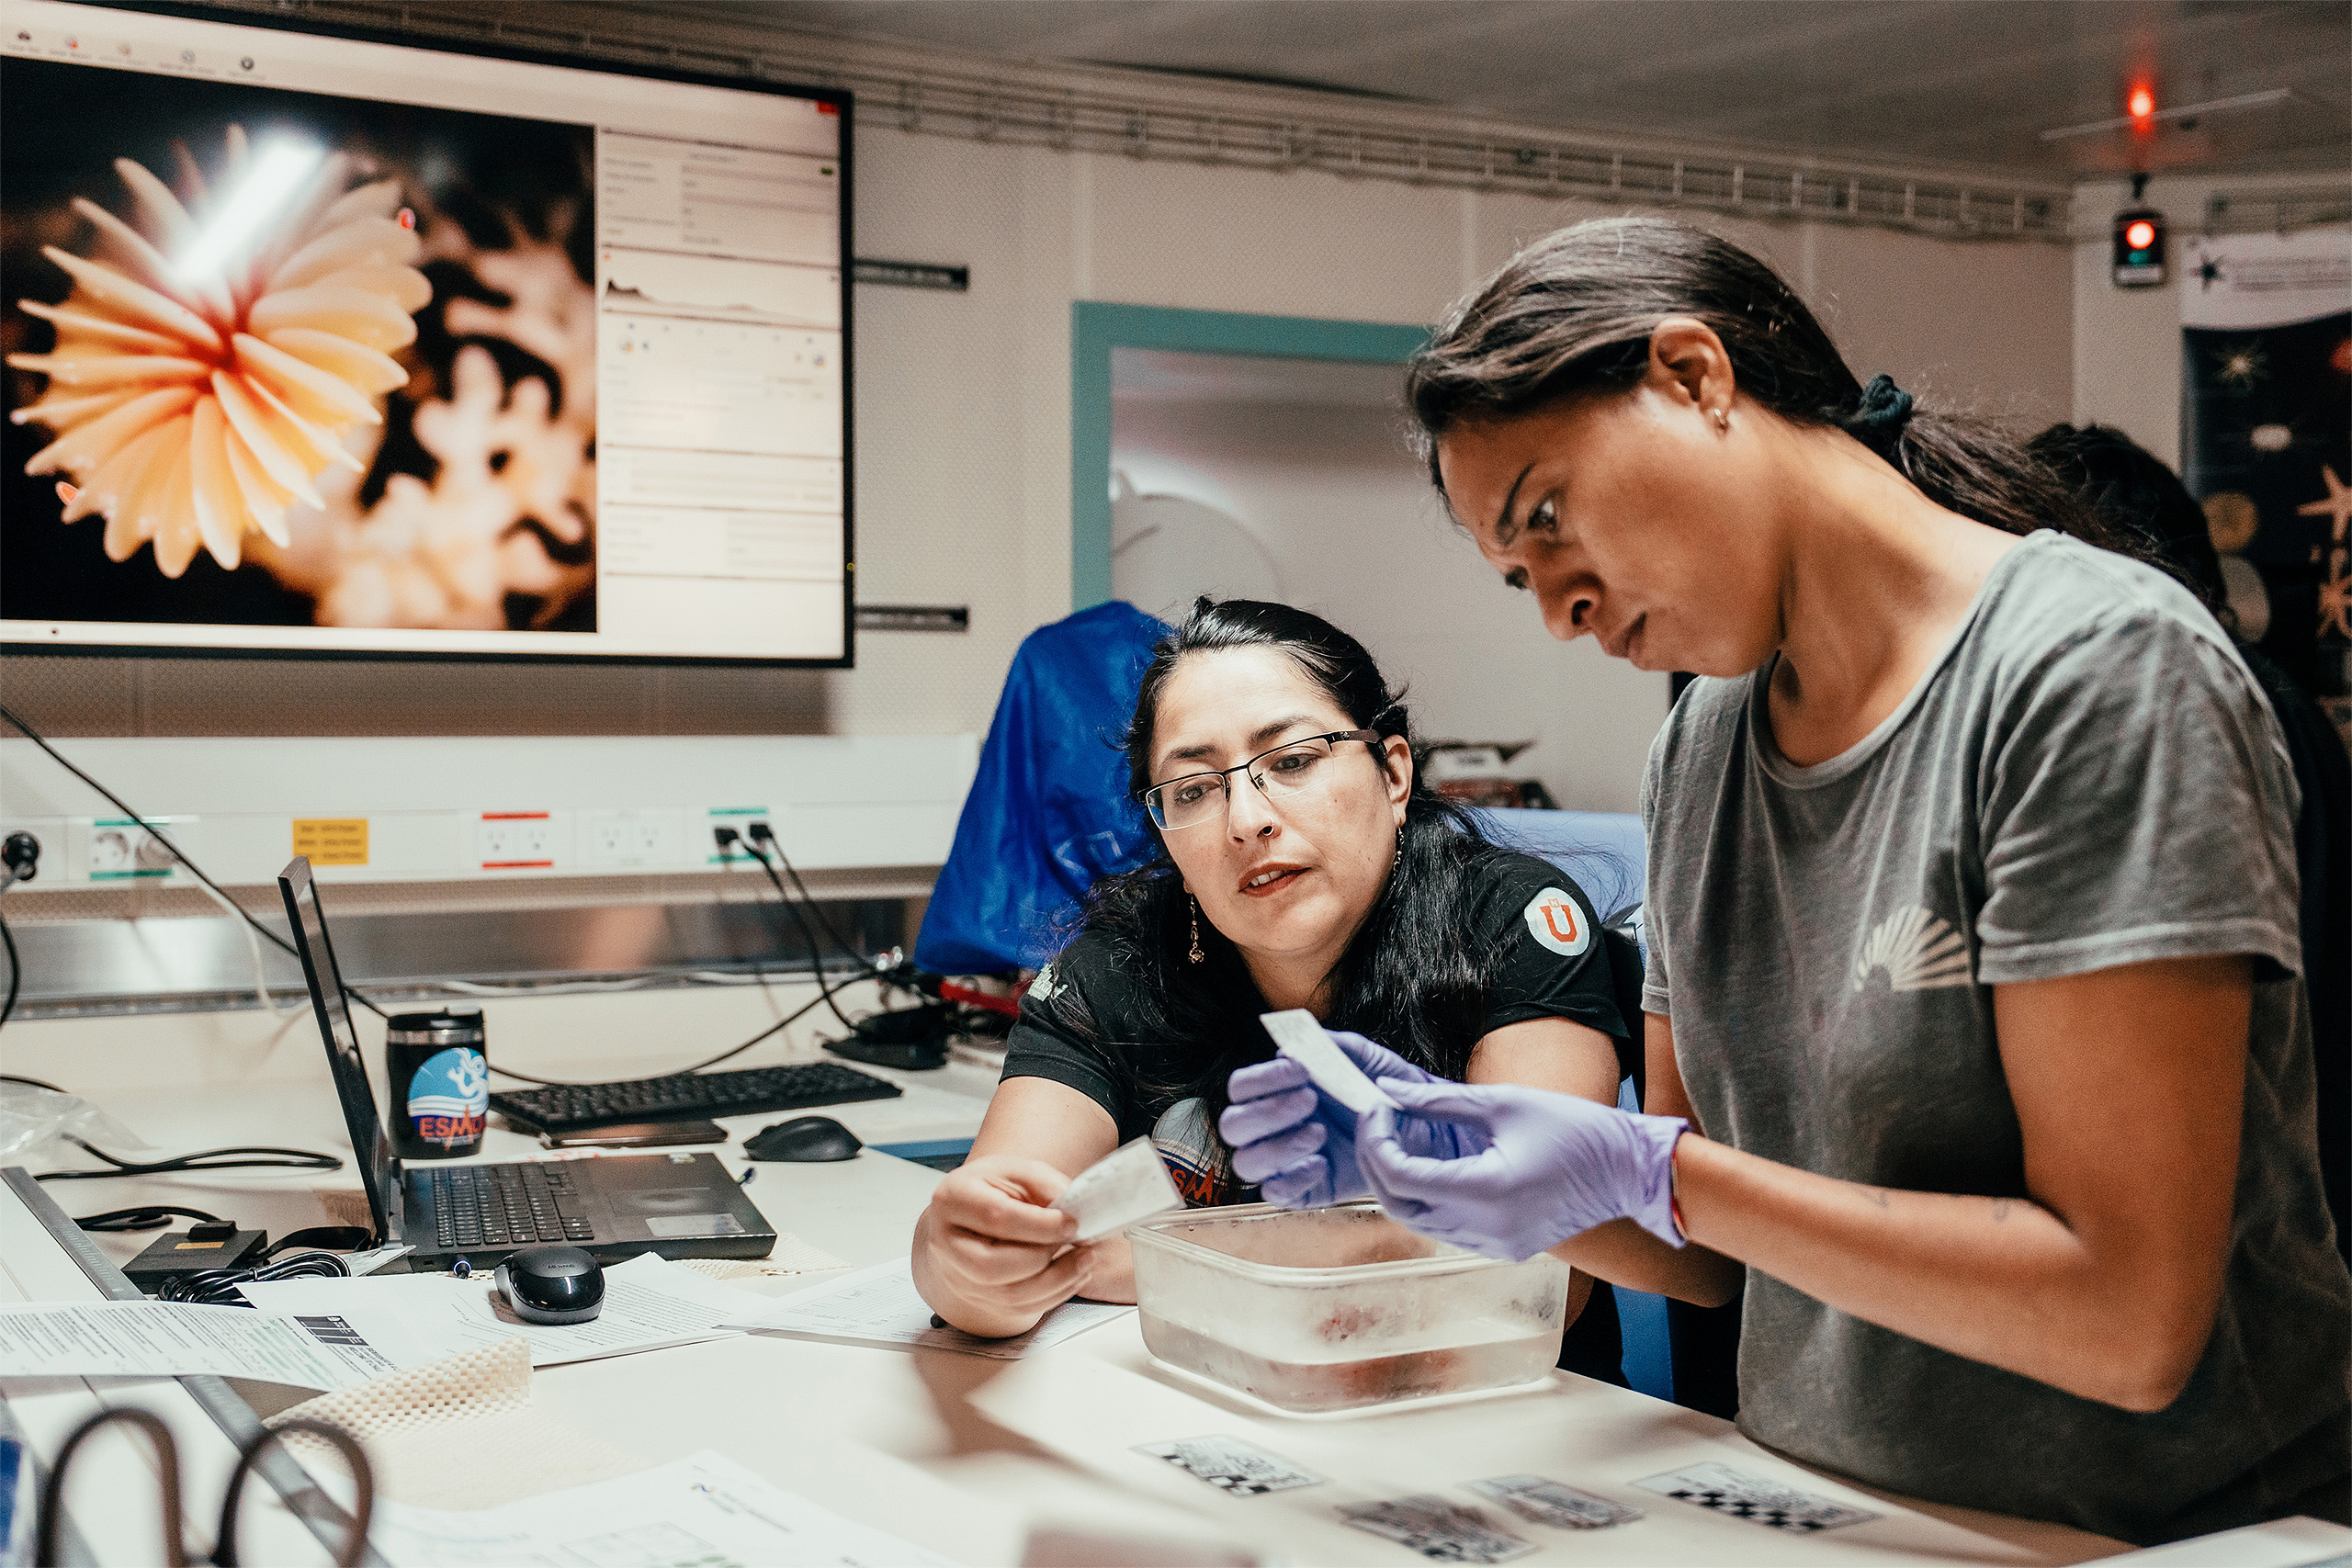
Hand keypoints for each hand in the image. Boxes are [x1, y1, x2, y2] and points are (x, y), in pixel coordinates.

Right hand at [911, 1155, 1094, 1337]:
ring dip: (1056, 1281)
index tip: (1072, 1223)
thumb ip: (1044, 1183)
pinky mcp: (978, 1298)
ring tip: (1085, 1260)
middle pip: (992, 1266)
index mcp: (952, 1199)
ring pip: (1007, 1295)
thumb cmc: (995, 1189)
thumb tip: (1070, 1208)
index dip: (1038, 1225)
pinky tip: (1074, 1276)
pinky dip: (1053, 1295)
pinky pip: (1018, 1308)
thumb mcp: (1018, 1170)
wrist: (973, 1216)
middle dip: (1043, 1257)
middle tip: (1078, 1242)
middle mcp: (945, 1242)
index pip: (994, 1217)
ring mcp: (958, 1276)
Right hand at [1220, 1031, 1464, 1207]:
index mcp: (1282, 1090)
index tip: (1299, 1069)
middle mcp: (1276, 1126)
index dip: (1261, 1078)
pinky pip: (1277, 1194)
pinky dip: (1292, 1178)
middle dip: (1265, 1112)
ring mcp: (1289, 1160)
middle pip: (1232, 1126)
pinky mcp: (1307, 1190)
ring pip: (1246, 1163)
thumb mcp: (1368, 1057)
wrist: (1432, 1130)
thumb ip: (1332, 1046)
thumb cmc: (1395, 1090)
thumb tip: (1289, 1048)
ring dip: (1277, 1146)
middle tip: (1309, 1100)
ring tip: (1320, 1133)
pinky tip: (1322, 1162)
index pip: (1242, 1087)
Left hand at [1357, 1079, 1687, 1261]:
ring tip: (1402, 1140)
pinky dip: (1431, 1200)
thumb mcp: (1503, 1103)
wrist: (1628, 1171)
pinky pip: (1448, 1229)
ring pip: (1420, 1222)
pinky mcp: (1504, 1249)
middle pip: (1400, 1206)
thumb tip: (1388, 1090)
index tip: (1375, 1110)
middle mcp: (1484, 1229)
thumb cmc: (1575, 1129)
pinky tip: (1435, 1166)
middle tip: (1379, 1124)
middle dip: (1378, 1164)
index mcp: (1484, 1191)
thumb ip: (1439, 1100)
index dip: (1375, 1142)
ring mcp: (1494, 1246)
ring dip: (1402, 1184)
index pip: (1399, 1176)